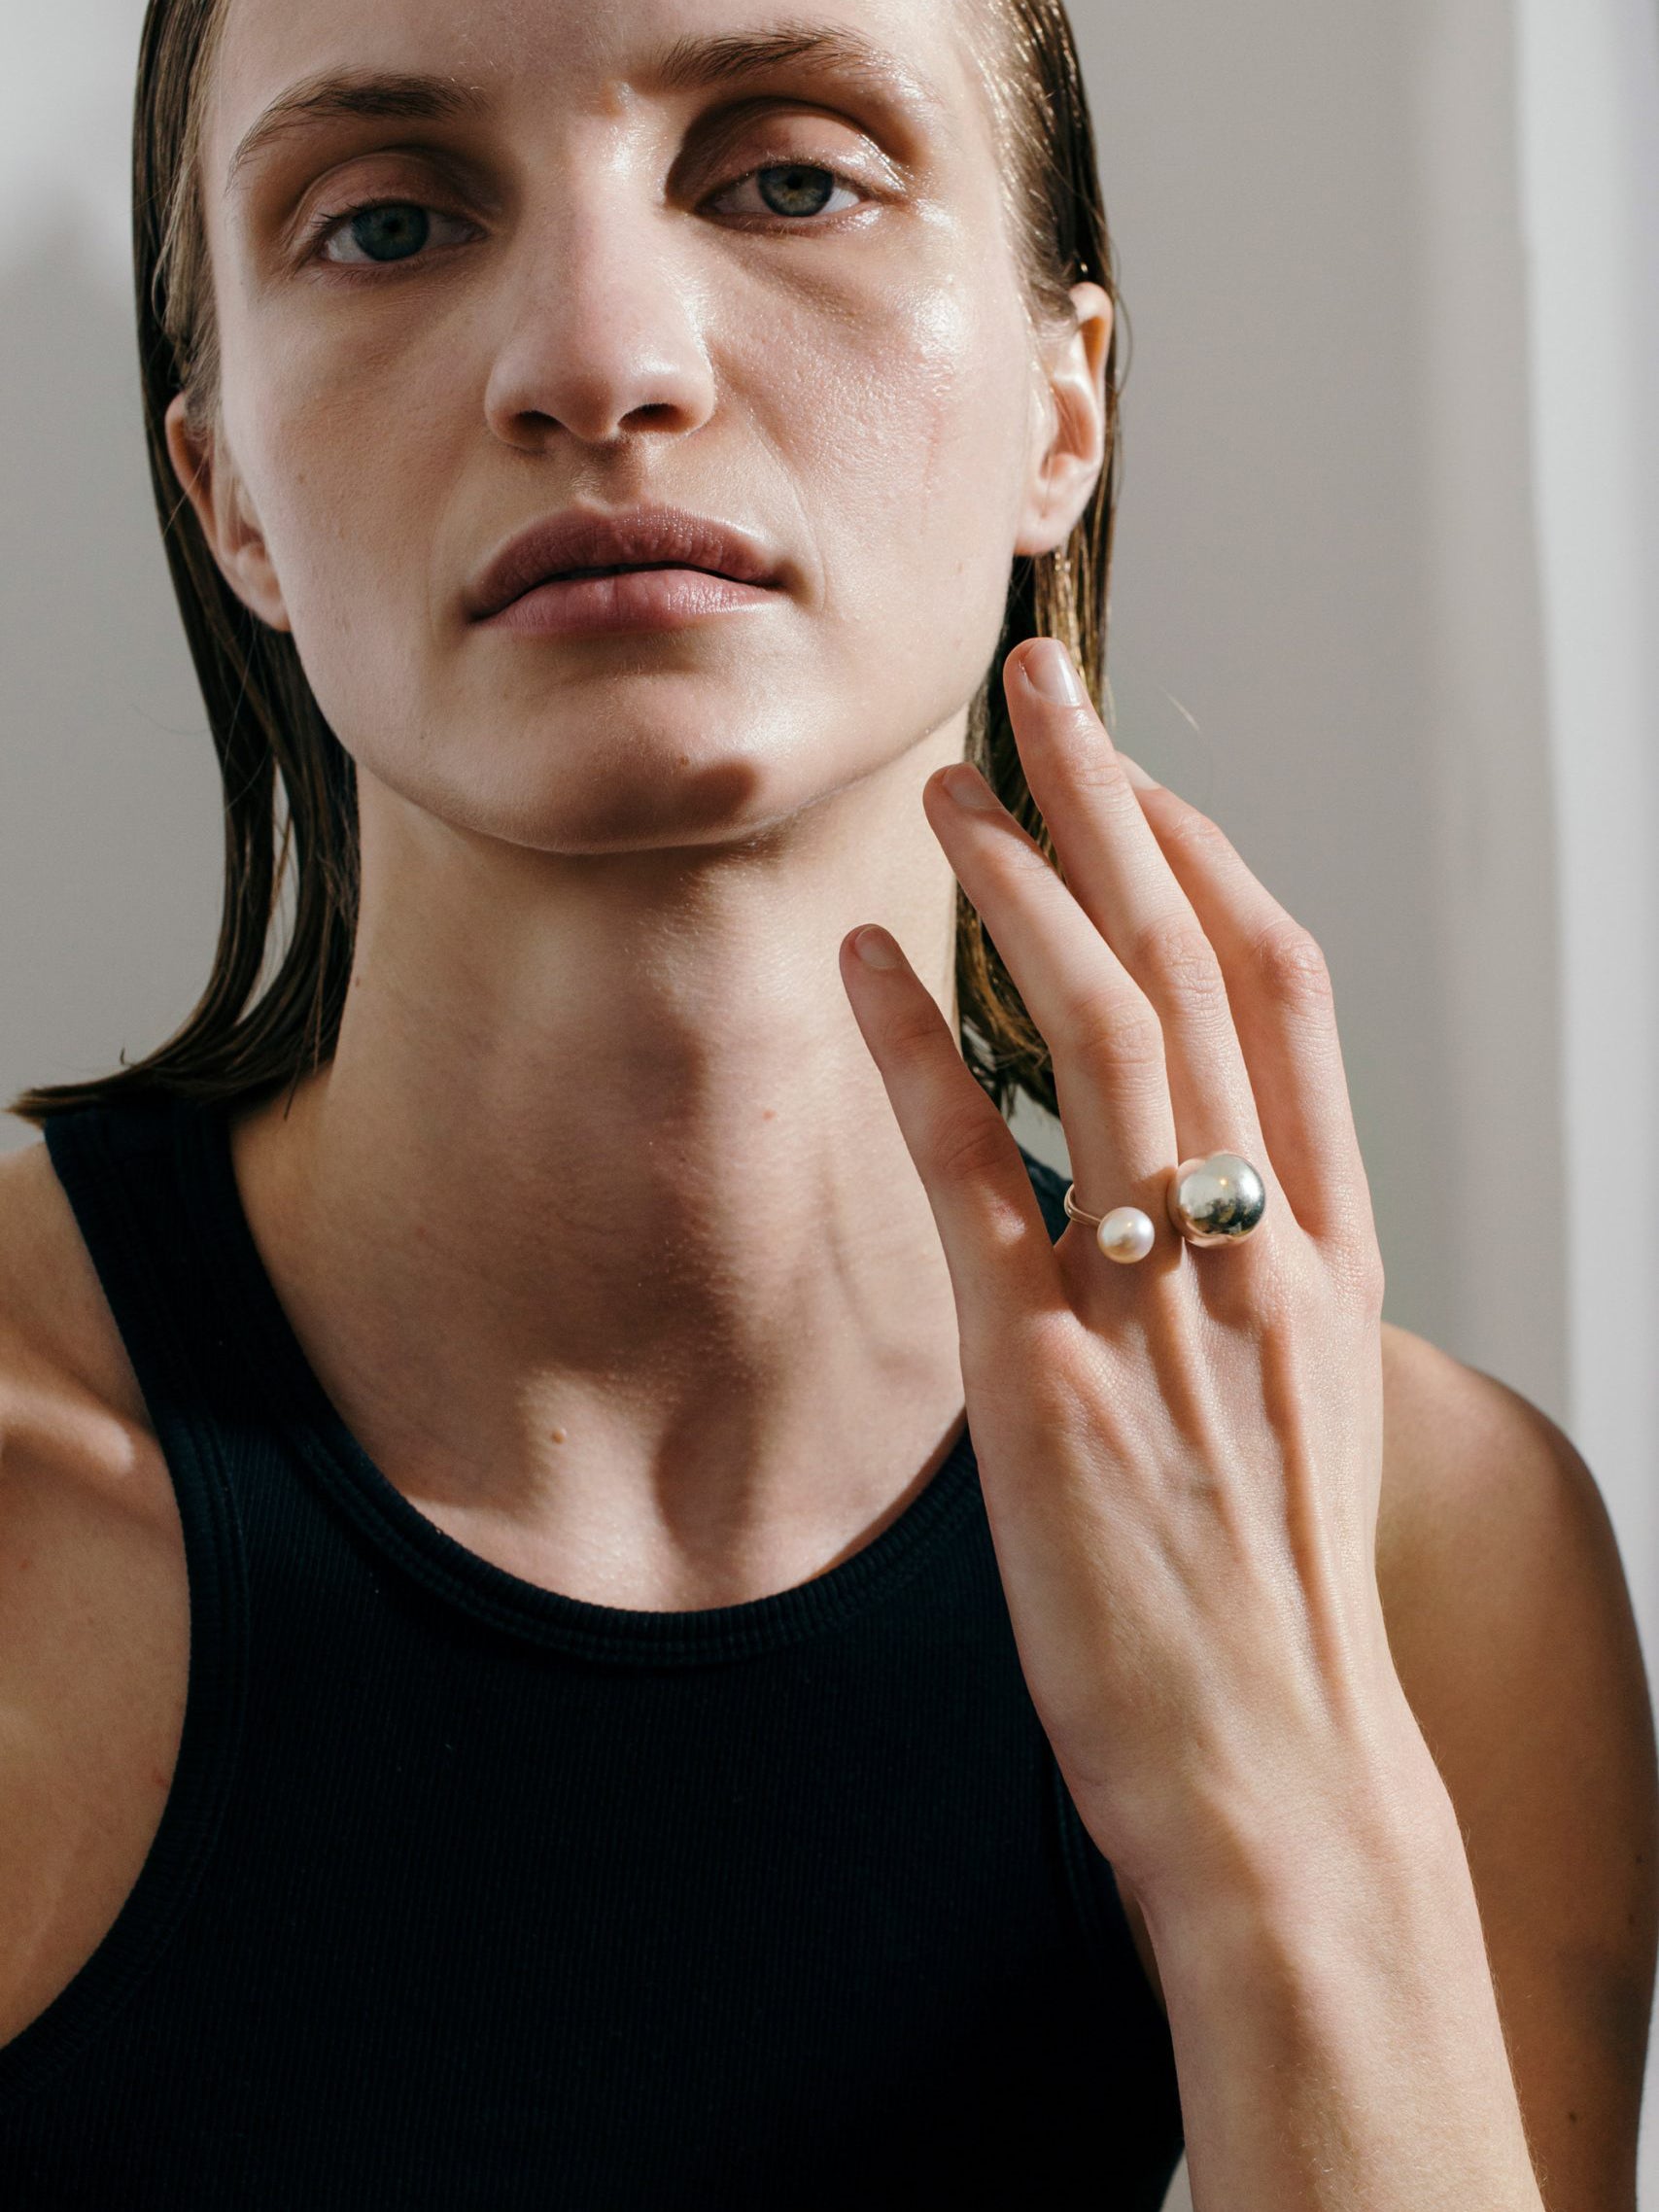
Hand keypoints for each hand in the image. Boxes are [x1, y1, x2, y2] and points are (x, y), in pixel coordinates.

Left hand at [839, 639, 1425, 1905]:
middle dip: (1117, 804)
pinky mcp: (1046, 1388)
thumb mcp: (1304, 1409)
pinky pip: (980, 1181)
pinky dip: (917, 1059)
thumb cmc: (1276, 1605)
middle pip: (1196, 969)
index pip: (1289, 995)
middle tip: (1039, 686)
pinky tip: (857, 969)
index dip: (1206, 857)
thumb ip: (1250, 1274)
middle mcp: (1259, 1253)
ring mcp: (1158, 1312)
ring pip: (1107, 1039)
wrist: (1281, 1782)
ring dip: (1022, 894)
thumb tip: (1181, 1178)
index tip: (1137, 774)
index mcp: (1331, 1249)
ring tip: (946, 793)